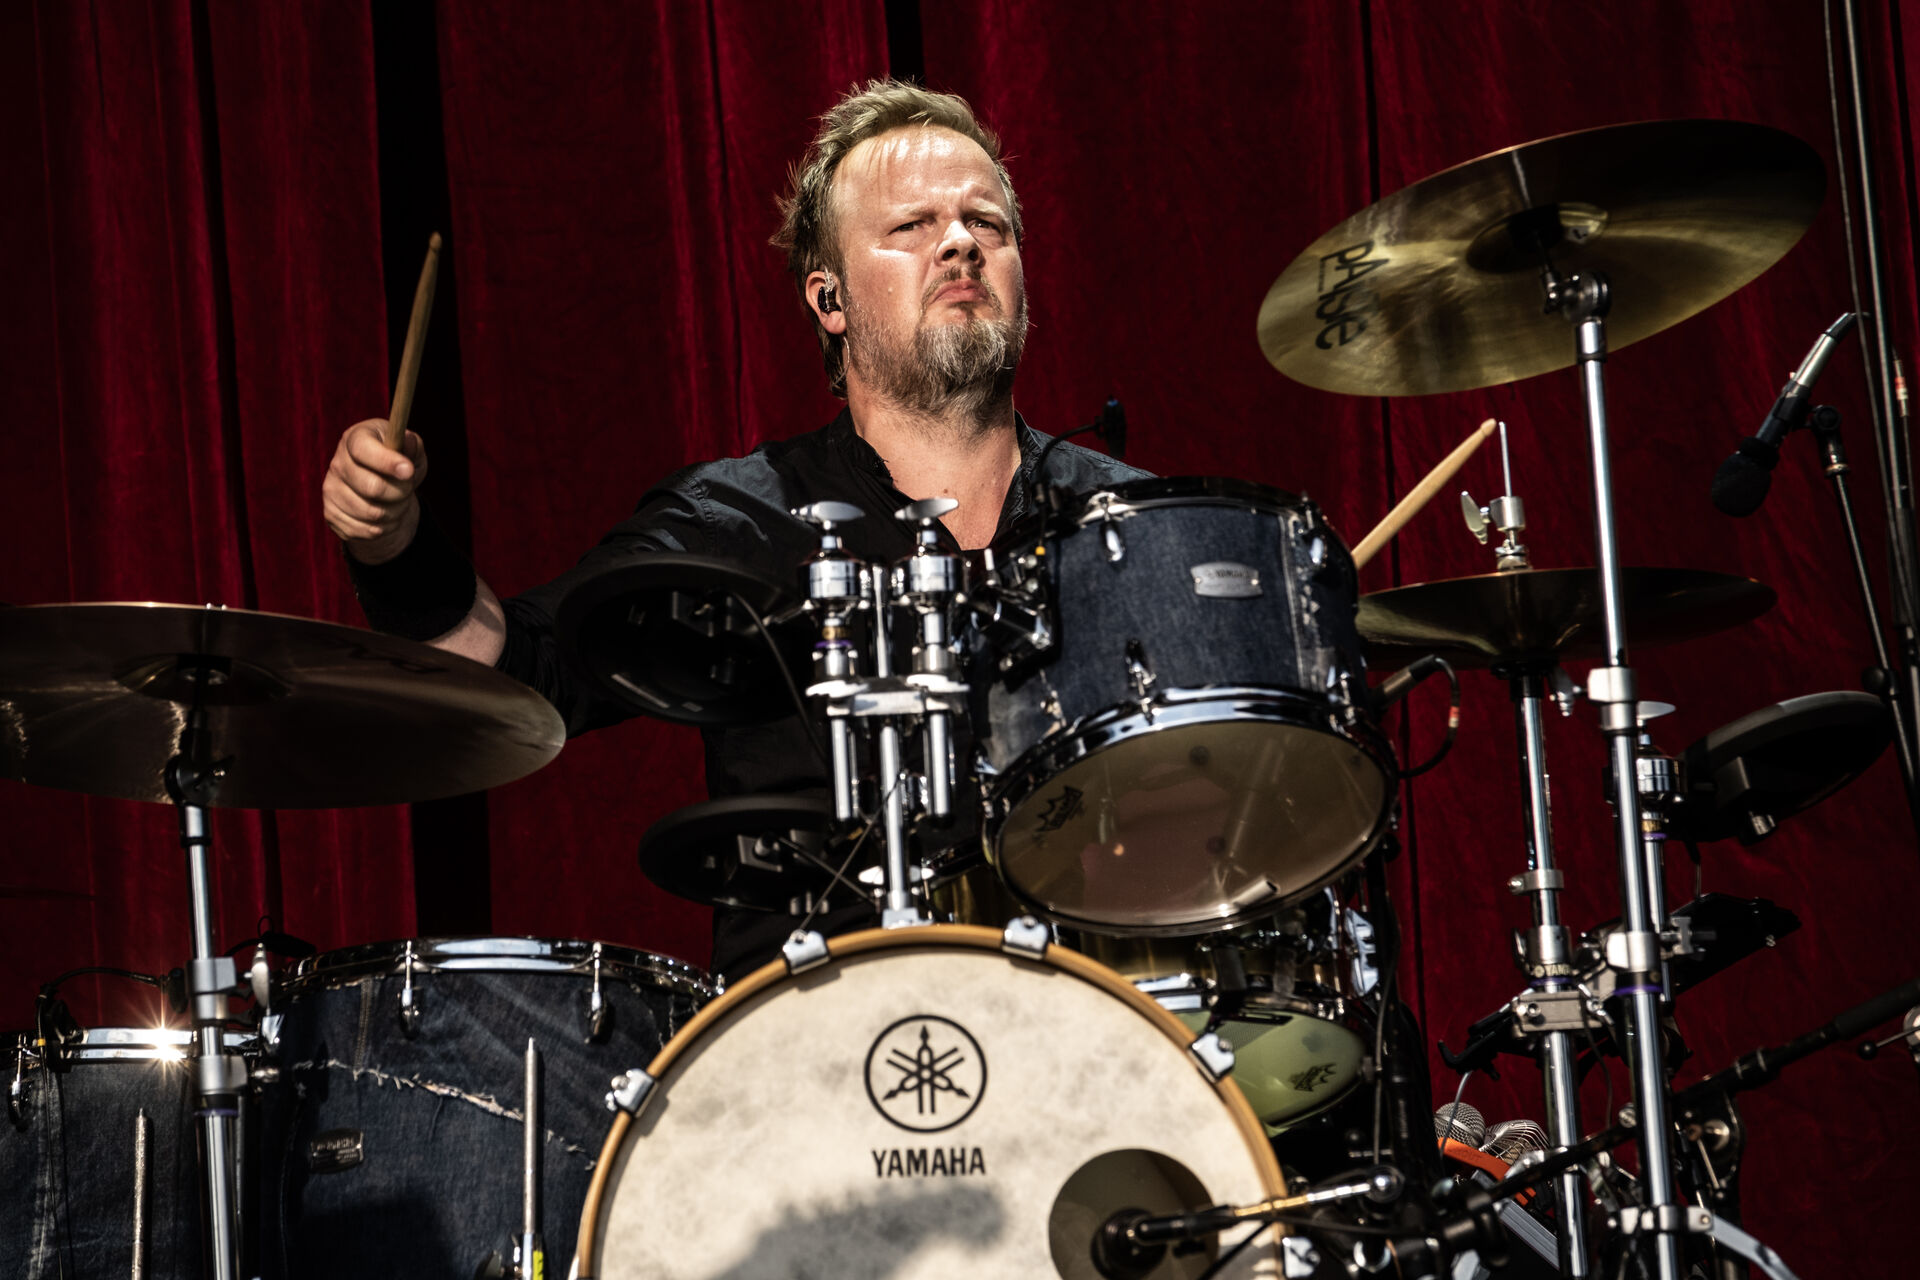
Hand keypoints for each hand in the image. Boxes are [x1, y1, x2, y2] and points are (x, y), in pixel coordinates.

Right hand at [322, 420, 428, 563]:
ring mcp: (331, 490)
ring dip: (396, 512)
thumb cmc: (398, 464)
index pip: (363, 450)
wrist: (382, 491)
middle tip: (409, 489)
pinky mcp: (332, 514)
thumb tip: (410, 442)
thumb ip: (412, 446)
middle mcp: (337, 463)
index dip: (387, 462)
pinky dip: (385, 528)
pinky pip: (366, 530)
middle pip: (372, 487)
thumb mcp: (411, 452)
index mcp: (355, 439)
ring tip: (398, 502)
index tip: (408, 471)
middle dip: (400, 492)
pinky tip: (386, 515)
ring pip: (372, 513)